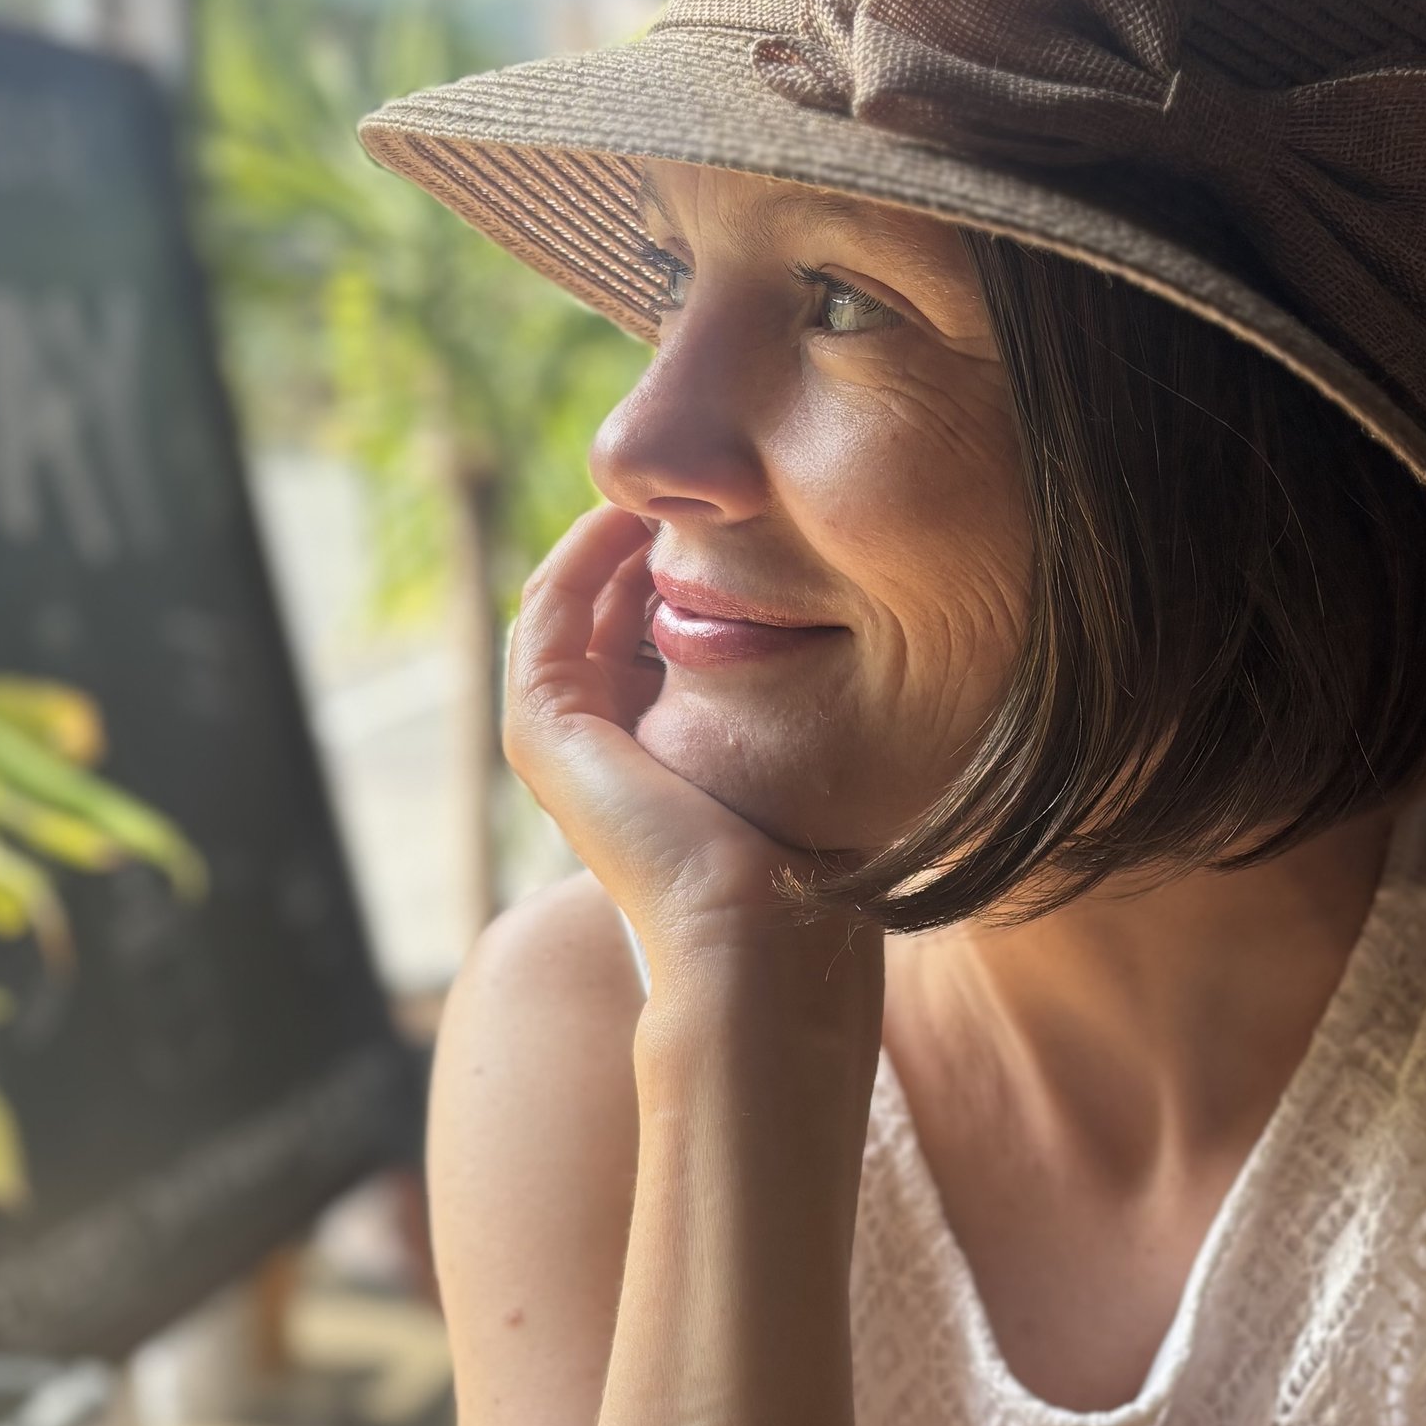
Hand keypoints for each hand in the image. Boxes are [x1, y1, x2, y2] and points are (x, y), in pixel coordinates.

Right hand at [502, 505, 822, 963]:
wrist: (759, 933)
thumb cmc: (808, 862)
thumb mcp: (815, 758)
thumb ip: (812, 706)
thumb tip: (883, 637)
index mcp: (661, 760)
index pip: (657, 641)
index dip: (693, 574)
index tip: (744, 523)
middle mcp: (604, 751)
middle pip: (612, 617)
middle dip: (649, 548)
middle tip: (699, 492)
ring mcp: (564, 744)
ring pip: (572, 608)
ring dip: (611, 542)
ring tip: (665, 493)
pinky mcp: (542, 733)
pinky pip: (548, 615)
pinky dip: (580, 560)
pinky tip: (631, 523)